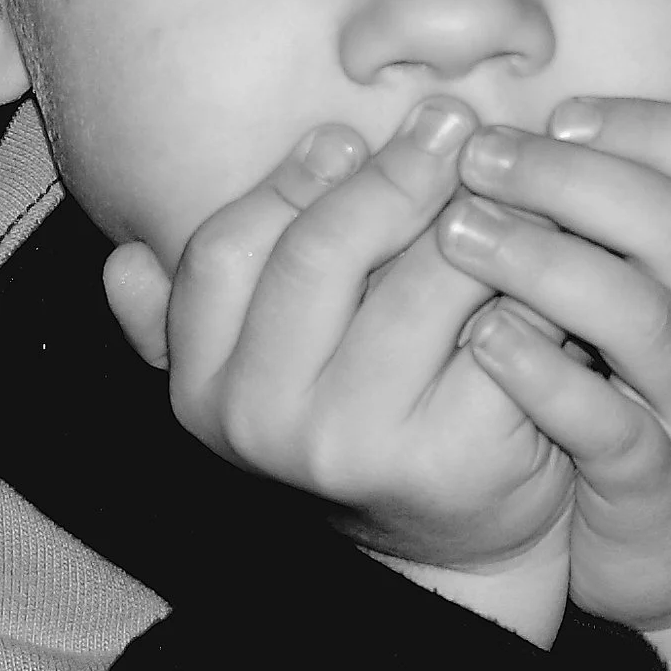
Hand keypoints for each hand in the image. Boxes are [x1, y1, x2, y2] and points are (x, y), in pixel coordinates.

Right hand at [101, 100, 575, 642]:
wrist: (449, 549)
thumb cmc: (361, 421)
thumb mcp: (263, 375)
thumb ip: (187, 318)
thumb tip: (121, 262)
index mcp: (203, 386)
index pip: (226, 251)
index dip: (288, 181)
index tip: (347, 134)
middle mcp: (264, 422)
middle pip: (321, 255)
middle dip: (393, 174)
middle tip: (452, 121)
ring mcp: (356, 444)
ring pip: (419, 286)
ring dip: (471, 216)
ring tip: (504, 172)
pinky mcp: (451, 456)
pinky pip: (497, 333)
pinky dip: (527, 280)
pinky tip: (549, 242)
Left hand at [436, 89, 670, 670]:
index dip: (640, 123)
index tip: (556, 115)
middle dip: (571, 178)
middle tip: (476, 159)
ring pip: (642, 316)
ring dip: (544, 262)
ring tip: (457, 234)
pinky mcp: (662, 481)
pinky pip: (607, 422)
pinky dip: (543, 376)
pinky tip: (482, 340)